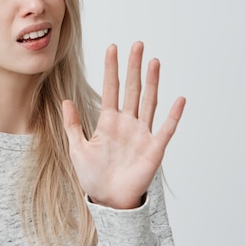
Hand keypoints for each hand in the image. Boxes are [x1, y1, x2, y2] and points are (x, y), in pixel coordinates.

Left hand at [63, 42, 184, 209]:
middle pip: (131, 89)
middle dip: (134, 67)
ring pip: (148, 102)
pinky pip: (166, 129)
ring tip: (154, 62)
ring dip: (152, 82)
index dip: (111, 68)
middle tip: (137, 44)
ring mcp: (142, 134)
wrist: (108, 200)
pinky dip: (173, 115)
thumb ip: (72, 124)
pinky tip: (179, 99)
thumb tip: (65, 100)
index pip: (111, 88)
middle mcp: (127, 123)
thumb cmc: (93, 176)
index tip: (112, 47)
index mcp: (109, 121)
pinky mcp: (154, 149)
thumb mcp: (77, 148)